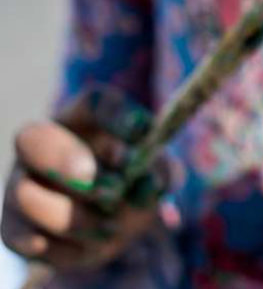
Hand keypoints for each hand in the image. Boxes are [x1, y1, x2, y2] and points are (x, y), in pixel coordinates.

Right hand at [1, 86, 165, 270]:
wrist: (116, 220)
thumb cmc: (135, 183)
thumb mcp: (156, 172)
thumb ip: (160, 171)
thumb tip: (151, 182)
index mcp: (84, 119)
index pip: (95, 102)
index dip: (116, 116)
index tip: (140, 132)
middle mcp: (42, 146)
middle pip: (33, 138)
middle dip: (66, 160)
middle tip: (103, 184)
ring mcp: (21, 186)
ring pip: (28, 197)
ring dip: (76, 217)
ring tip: (111, 225)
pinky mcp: (16, 229)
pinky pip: (32, 240)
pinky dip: (70, 247)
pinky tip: (93, 242)